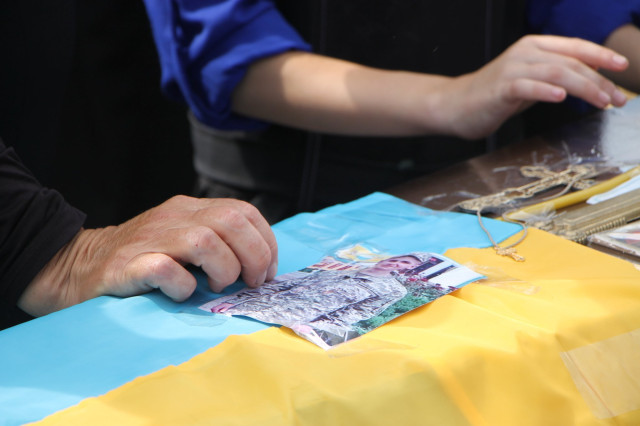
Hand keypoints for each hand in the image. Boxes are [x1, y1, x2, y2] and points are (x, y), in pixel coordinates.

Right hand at [18, 196, 277, 315]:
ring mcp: (150, 239)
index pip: (244, 211)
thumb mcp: (182, 239)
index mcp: (191, 209)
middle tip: (248, 283)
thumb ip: (217, 241)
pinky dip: (182, 286)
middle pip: (231, 221)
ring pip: (205, 241)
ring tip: (215, 287)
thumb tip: (261, 266)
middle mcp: (173, 217)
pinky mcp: (127, 266)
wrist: (79, 266)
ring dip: (223, 270)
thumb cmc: (142, 260)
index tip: (266, 272)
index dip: (265, 243)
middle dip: (253, 257)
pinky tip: (182, 293)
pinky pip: (165, 269)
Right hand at [442, 35, 629, 138]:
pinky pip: (528, 87)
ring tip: (600, 101)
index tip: (622, 67)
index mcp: (534, 46)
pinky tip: (561, 98)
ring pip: (556, 73)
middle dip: (599, 81)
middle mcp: (525, 53)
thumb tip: (590, 78)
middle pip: (571, 63)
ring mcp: (512, 69)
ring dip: (583, 88)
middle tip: (616, 99)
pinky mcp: (501, 88)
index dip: (601, 55)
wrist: (456, 105)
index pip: (575, 47)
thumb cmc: (493, 96)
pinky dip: (546, 92)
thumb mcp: (530, 81)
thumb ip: (555, 76)